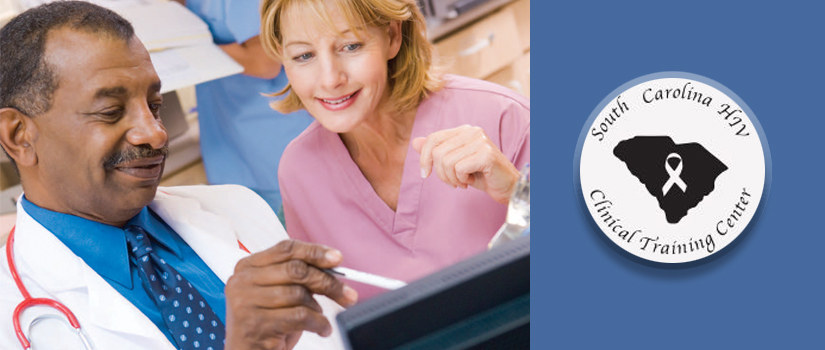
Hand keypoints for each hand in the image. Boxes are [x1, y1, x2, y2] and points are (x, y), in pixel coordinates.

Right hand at [224, 240, 357, 349]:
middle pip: (296, 270)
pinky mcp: (255, 324)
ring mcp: (246, 302)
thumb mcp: (279, 294)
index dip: (315, 252)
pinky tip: (322, 329)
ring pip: (298, 294)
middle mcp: (243, 281)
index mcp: (248, 267)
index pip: (286, 249)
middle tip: (348, 293)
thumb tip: (333, 267)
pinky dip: (319, 323)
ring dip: (319, 308)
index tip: (337, 259)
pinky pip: (300, 316)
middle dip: (327, 281)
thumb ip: (297, 277)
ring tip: (321, 319)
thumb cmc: (267, 324)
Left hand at [412, 125, 519, 203]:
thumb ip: (437, 151)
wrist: (506, 186)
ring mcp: (480, 141)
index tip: (425, 174)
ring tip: (464, 181)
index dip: (424, 158)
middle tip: (454, 181)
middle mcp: (472, 131)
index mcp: (463, 130)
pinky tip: (472, 180)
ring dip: (452, 179)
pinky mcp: (486, 154)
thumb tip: (415, 142)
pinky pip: (459, 169)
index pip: (433, 139)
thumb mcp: (455, 163)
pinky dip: (462, 180)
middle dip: (441, 173)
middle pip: (437, 153)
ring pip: (447, 162)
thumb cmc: (481, 174)